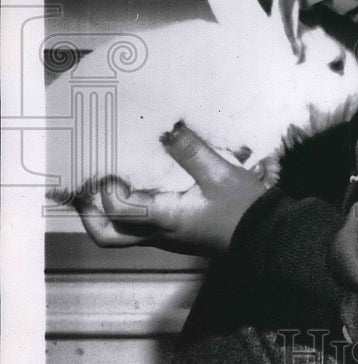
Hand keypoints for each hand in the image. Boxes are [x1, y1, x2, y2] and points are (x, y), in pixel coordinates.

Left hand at [47, 122, 272, 256]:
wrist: (266, 235)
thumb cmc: (244, 208)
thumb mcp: (220, 173)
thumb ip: (191, 150)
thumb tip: (166, 128)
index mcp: (166, 219)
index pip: (118, 211)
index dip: (106, 190)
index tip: (110, 168)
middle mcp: (159, 233)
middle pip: (108, 235)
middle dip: (90, 211)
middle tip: (85, 185)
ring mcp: (166, 235)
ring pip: (121, 232)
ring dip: (106, 209)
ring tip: (105, 181)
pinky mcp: (176, 231)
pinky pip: (140, 224)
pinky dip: (127, 206)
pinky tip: (135, 185)